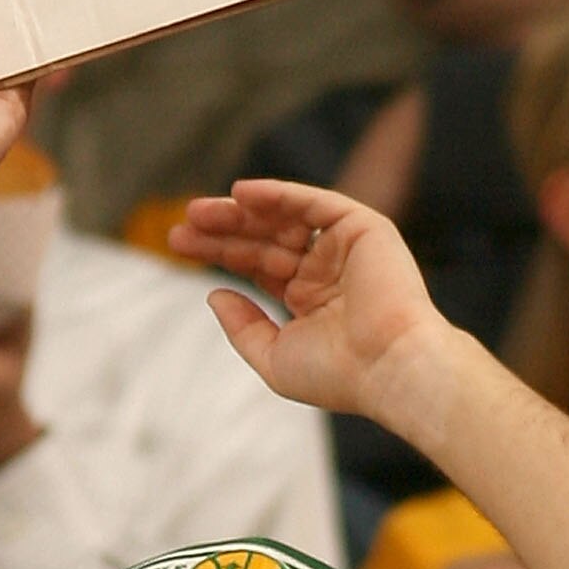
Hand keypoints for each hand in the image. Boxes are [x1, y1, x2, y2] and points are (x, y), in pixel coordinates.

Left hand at [171, 179, 448, 417]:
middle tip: (181, 225)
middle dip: (223, 230)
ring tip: (198, 211)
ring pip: (284, 219)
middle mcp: (326, 271)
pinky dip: (279, 195)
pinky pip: (314, 203)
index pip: (257, 265)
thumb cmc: (337, 374)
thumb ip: (243, 327)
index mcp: (309, 300)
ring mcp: (344, 248)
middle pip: (264, 239)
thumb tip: (213, 293)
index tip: (180, 244)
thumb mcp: (274, 356)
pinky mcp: (363, 229)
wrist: (388, 368)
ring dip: (241, 211)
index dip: (220, 252)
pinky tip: (242, 194)